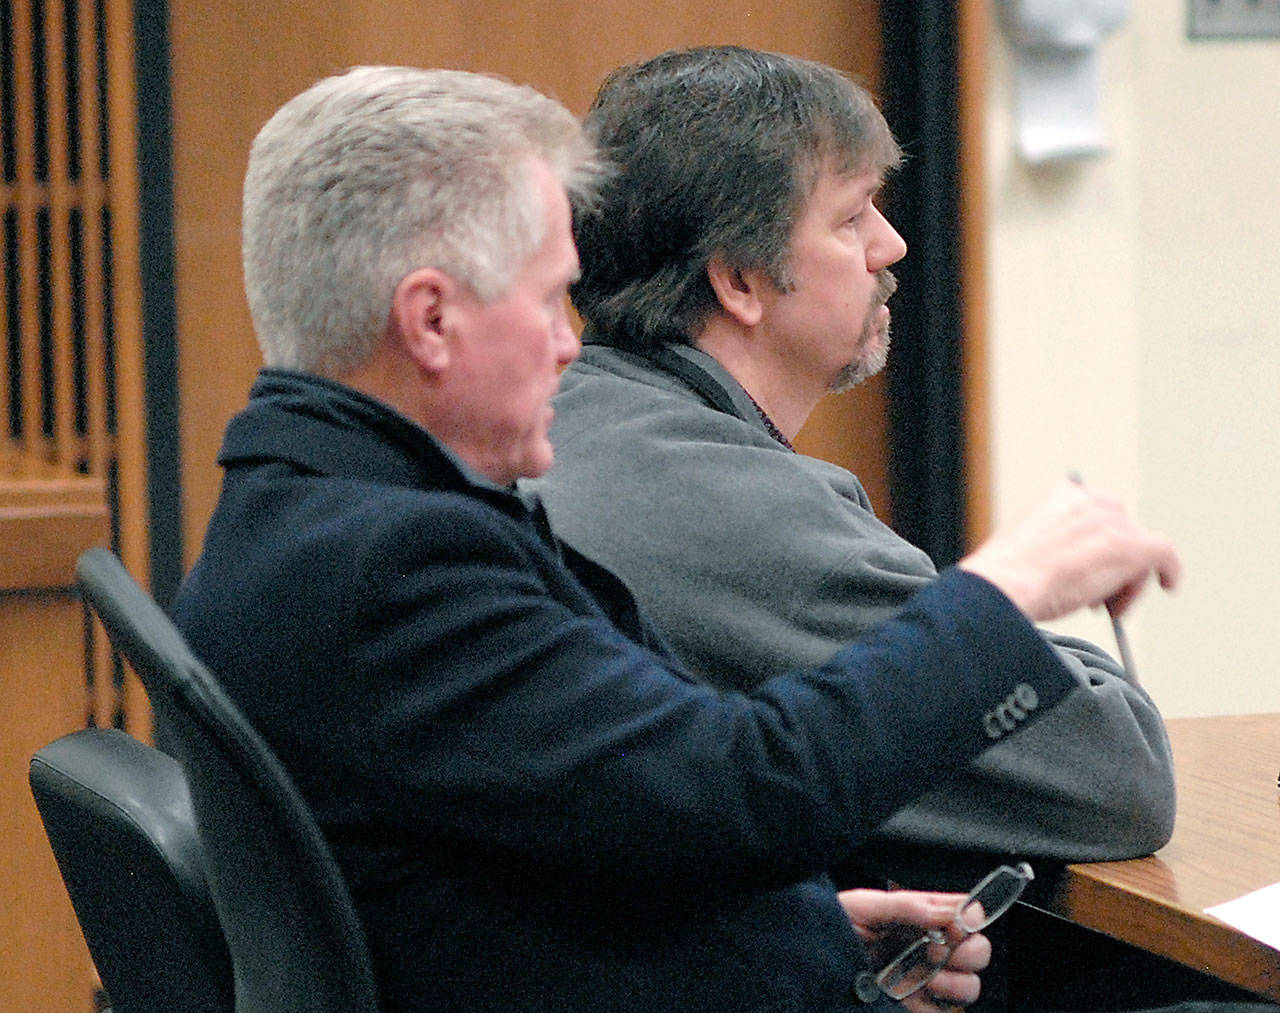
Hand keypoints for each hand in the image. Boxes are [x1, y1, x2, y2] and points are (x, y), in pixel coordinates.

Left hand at [839, 888, 990, 1011]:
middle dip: (967, 952)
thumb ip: (907, 905)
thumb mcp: (863, 906)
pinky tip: (907, 996)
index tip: (953, 925)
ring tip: (923, 977)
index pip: (969, 914)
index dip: (969, 919)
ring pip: (969, 987)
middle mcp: (930, 947)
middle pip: (979, 952)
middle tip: (935, 950)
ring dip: (952, 982)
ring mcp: (926, 980)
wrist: (808, 958)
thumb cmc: (833, 926)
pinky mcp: (918, 1007)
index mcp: (921, 916)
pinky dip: (930, 1007)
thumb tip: (949, 911)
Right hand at [958, 480, 1180, 622]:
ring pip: (1138, 549)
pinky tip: (1169, 585)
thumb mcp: (1028, 546)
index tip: (1091, 566)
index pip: (1098, 513)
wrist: (1004, 586)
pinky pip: (1164, 554)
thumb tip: (1068, 566)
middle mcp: (1091, 502)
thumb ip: (1053, 544)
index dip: (1098, 544)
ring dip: (1128, 579)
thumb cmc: (1007, 576)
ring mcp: (1111, 524)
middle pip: (1121, 530)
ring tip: (1107, 605)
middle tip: (1099, 595)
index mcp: (1063, 497)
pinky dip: (1170, 570)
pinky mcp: (1129, 547)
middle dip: (1113, 564)